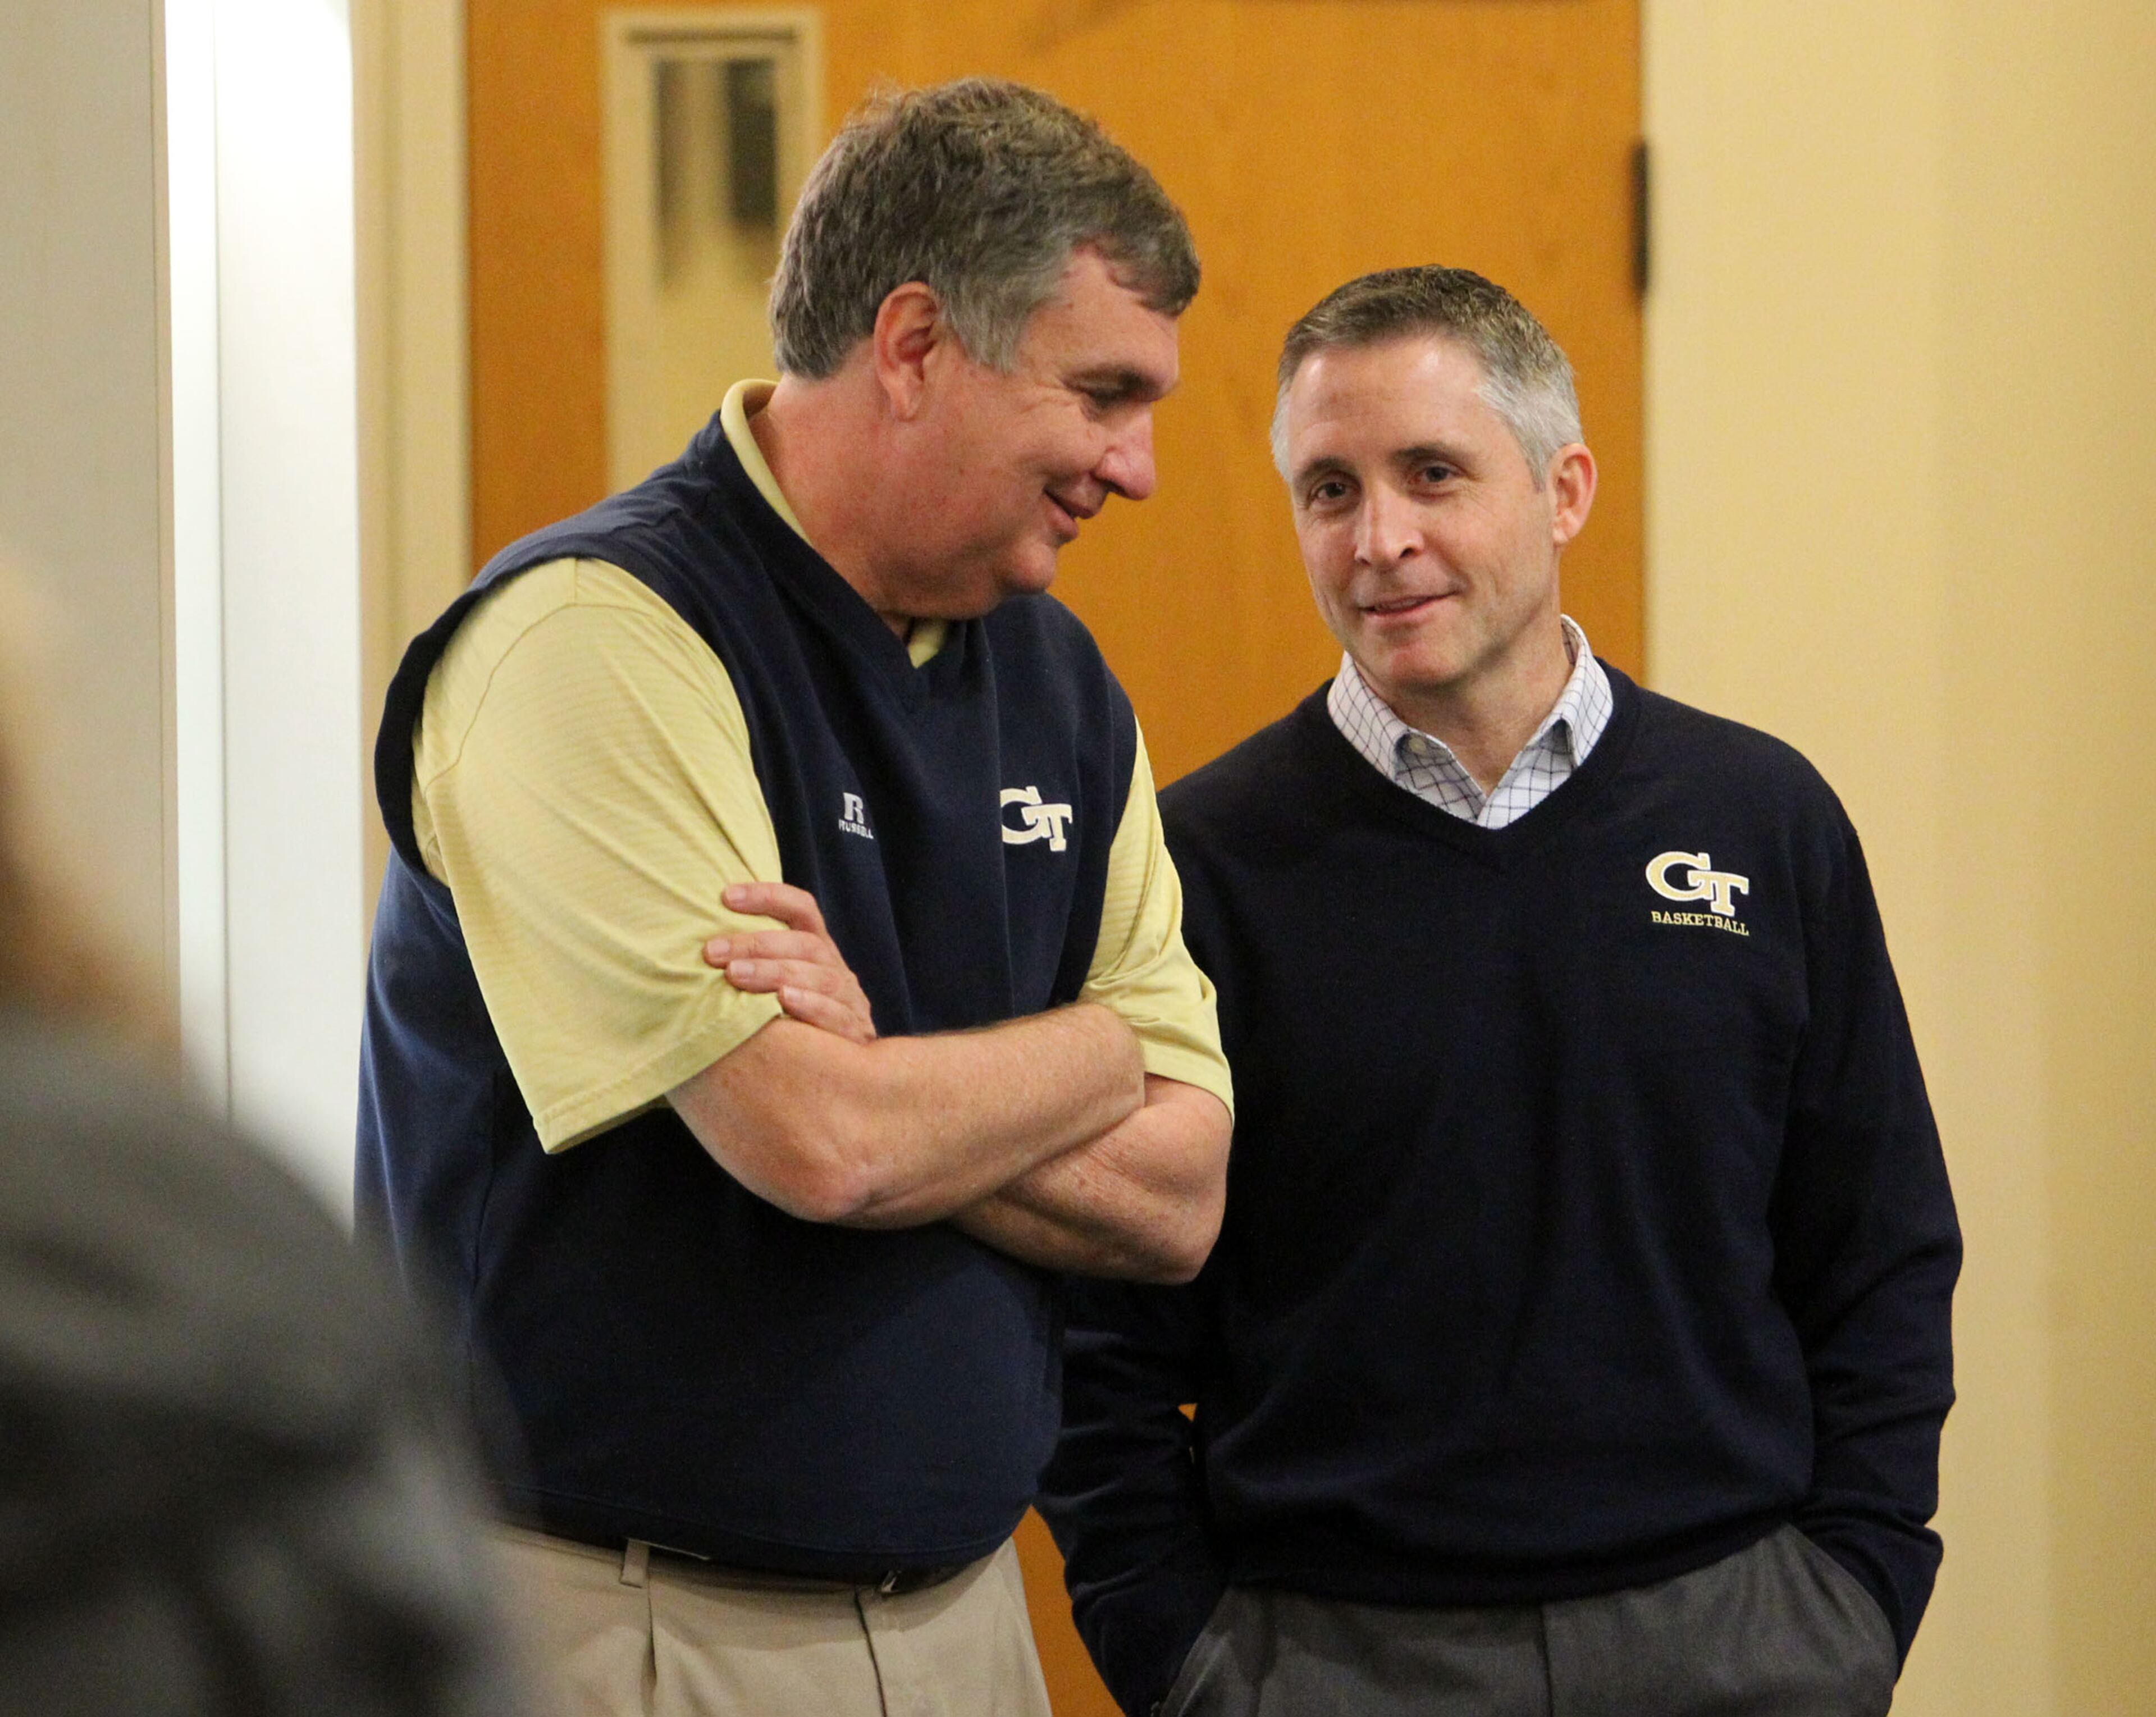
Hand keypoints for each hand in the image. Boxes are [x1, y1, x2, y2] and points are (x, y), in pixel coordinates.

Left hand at [703, 882, 876, 1044]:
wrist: (830, 1078)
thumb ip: (746, 965)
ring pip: (819, 976)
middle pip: (804, 944)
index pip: (800, 909)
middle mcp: (835, 969)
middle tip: (712, 953)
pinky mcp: (855, 1033)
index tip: (725, 896)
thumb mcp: (768, 990)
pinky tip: (783, 1000)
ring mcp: (849, 1000)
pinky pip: (836, 1015)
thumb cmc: (783, 1026)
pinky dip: (810, 1005)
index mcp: (815, 949)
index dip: (767, 896)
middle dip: (755, 944)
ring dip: (774, 972)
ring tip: (735, 976)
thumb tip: (695, 947)